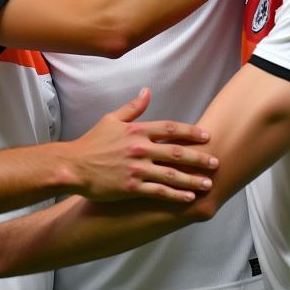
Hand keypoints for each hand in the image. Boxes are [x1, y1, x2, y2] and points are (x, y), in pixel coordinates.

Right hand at [63, 88, 215, 203]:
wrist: (73, 166)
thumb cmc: (91, 143)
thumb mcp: (111, 119)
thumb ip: (132, 107)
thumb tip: (147, 91)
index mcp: (136, 130)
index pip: (170, 128)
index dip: (190, 132)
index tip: (206, 136)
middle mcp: (139, 149)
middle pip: (176, 152)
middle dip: (199, 158)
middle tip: (216, 162)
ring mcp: (136, 169)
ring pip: (171, 175)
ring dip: (192, 179)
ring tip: (208, 183)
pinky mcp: (131, 188)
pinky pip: (159, 192)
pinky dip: (175, 196)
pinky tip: (188, 198)